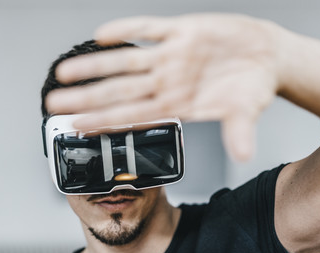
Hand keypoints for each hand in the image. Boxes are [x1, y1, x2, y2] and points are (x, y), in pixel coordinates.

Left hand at [46, 14, 287, 160]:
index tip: (78, 127)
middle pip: (119, 90)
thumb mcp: (247, 110)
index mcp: (179, 104)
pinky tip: (101, 35)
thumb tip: (242, 156)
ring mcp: (171, 56)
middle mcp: (167, 81)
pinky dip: (126, 30)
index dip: (105, 120)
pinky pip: (148, 29)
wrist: (264, 55)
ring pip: (125, 61)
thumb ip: (239, 132)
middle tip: (55, 103)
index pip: (134, 115)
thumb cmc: (252, 87)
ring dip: (95, 66)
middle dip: (87, 97)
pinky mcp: (181, 31)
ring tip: (65, 72)